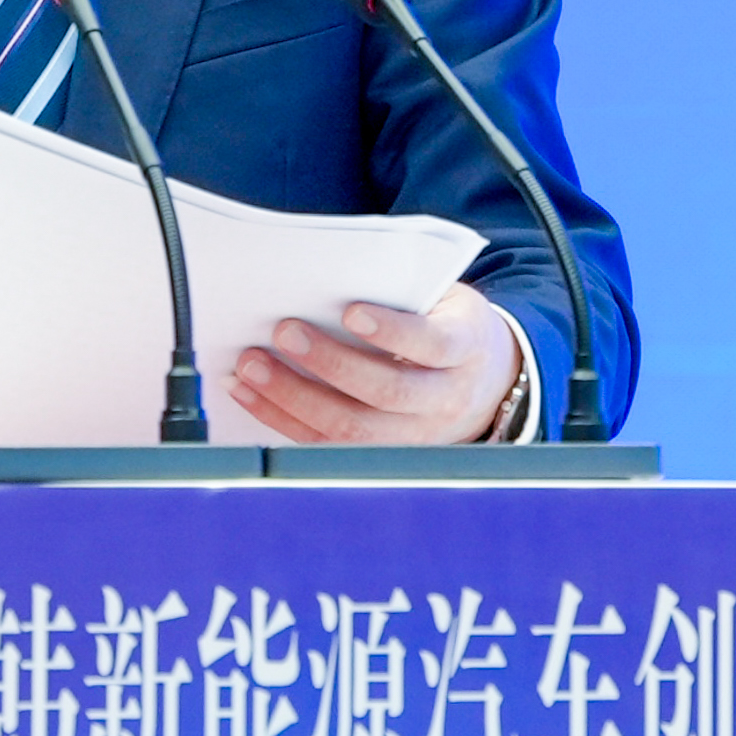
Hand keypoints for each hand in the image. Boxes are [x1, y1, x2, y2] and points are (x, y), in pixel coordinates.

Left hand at [233, 281, 521, 444]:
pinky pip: (329, 446)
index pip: (432, 344)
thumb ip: (405, 292)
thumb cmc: (448, 325)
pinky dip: (283, 419)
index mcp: (465, 347)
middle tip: (283, 332)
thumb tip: (328, 280)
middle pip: (387, 391)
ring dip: (293, 398)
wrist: (485, 383)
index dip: (392, 331)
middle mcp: (445, 399)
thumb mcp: (446, 299)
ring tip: (251, 367)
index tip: (351, 311)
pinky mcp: (383, 454)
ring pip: (353, 430)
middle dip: (329, 363)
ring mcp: (416, 435)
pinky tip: (251, 394)